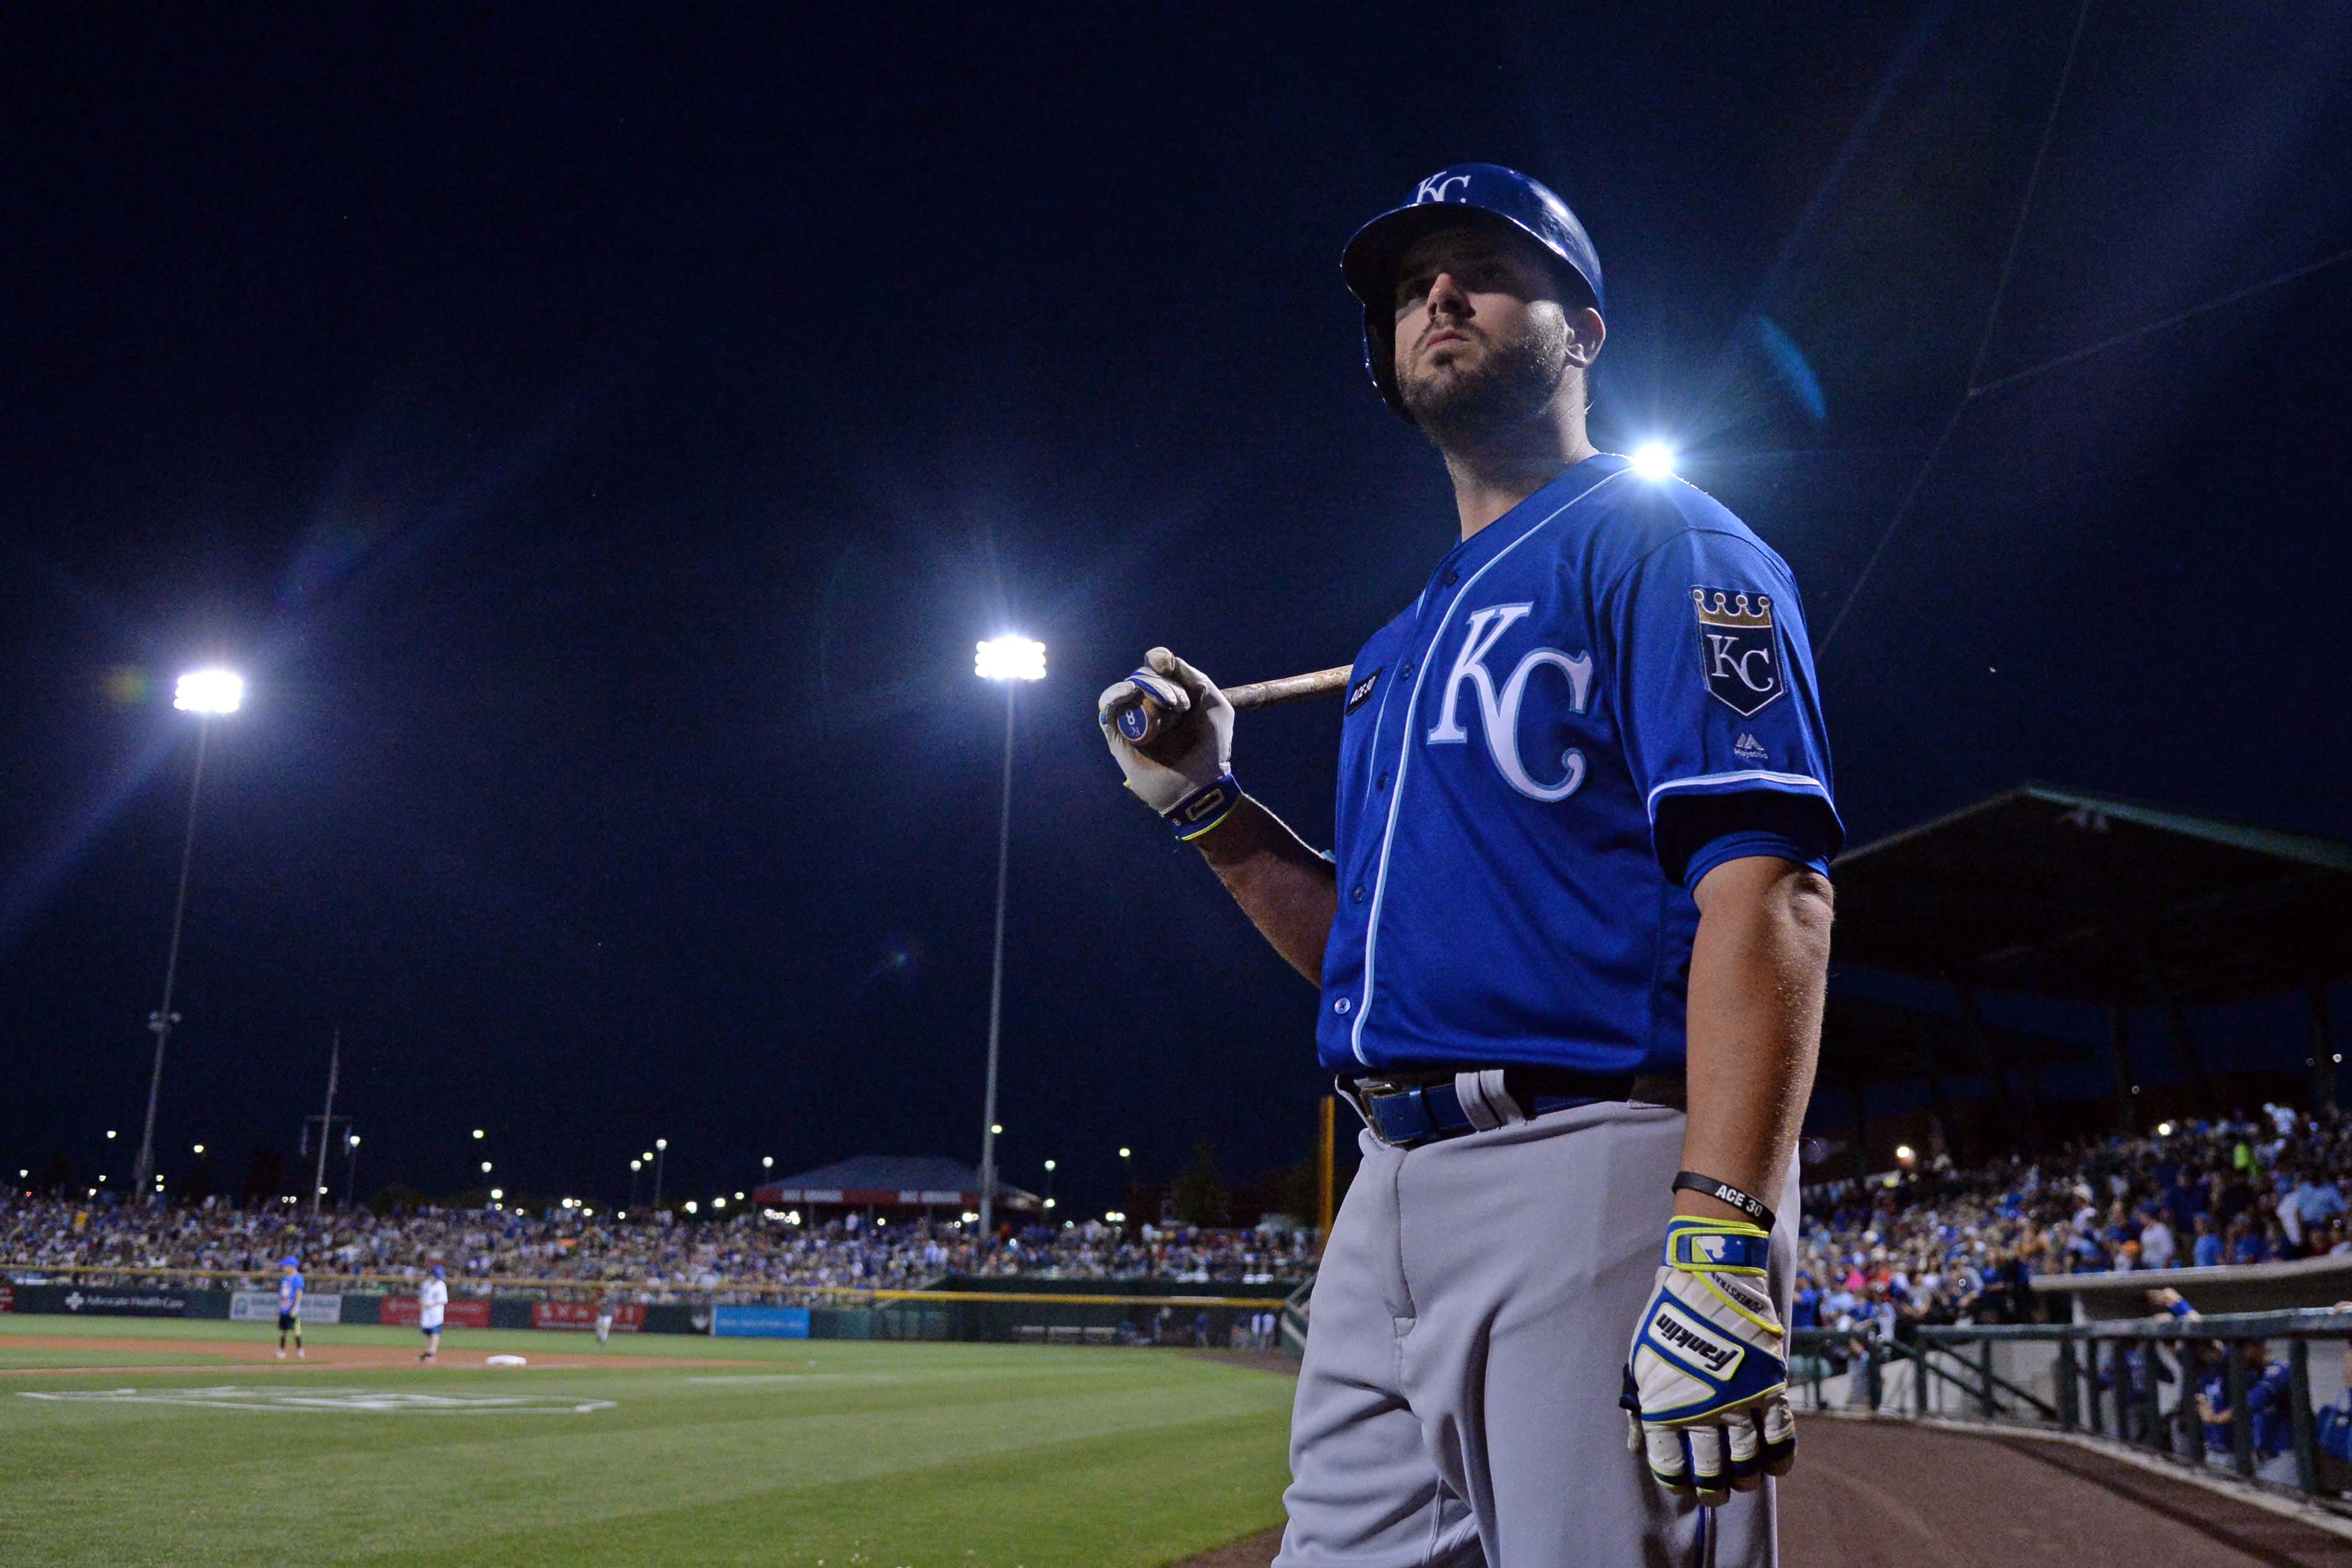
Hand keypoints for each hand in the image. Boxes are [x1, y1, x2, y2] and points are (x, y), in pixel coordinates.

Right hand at [1097, 647, 1233, 815]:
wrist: (1201, 786)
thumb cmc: (1211, 747)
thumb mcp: (1215, 704)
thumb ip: (1193, 676)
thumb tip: (1161, 661)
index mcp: (1171, 697)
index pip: (1157, 667)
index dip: (1160, 659)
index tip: (1167, 666)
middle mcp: (1150, 706)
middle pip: (1143, 675)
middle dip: (1161, 684)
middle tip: (1180, 706)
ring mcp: (1133, 721)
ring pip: (1126, 688)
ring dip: (1146, 688)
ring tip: (1168, 707)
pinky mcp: (1118, 737)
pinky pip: (1107, 708)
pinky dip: (1114, 694)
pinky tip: (1130, 692)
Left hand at [1622, 1217, 1794, 1505]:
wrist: (1708, 1277)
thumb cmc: (1667, 1318)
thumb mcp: (1640, 1361)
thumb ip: (1639, 1407)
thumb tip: (1635, 1447)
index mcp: (1663, 1406)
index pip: (1669, 1464)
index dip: (1676, 1481)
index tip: (1682, 1484)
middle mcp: (1701, 1411)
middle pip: (1711, 1470)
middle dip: (1712, 1489)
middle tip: (1714, 1492)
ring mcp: (1739, 1401)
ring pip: (1747, 1459)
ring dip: (1745, 1477)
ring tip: (1742, 1480)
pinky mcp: (1769, 1387)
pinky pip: (1781, 1435)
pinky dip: (1781, 1457)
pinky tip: (1775, 1466)